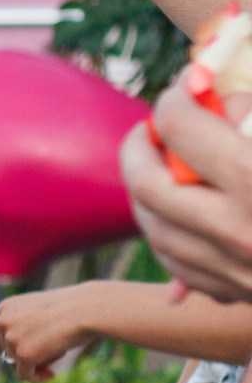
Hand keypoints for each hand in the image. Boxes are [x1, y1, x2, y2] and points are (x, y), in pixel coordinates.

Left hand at [0, 285, 99, 382]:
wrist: (88, 309)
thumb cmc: (73, 308)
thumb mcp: (42, 312)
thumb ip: (27, 326)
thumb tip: (21, 351)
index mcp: (6, 307)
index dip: (8, 347)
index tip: (21, 355)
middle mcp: (3, 321)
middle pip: (6, 350)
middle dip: (23, 358)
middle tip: (42, 362)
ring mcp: (12, 338)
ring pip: (17, 363)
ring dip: (36, 363)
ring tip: (59, 352)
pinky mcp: (23, 354)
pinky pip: (25, 375)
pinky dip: (36, 378)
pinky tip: (51, 375)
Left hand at [123, 82, 251, 302]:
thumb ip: (250, 118)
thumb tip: (211, 98)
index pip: (181, 127)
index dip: (178, 97)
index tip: (186, 86)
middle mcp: (239, 232)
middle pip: (148, 183)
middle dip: (141, 147)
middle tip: (155, 129)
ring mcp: (235, 272)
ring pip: (153, 228)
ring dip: (149, 190)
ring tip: (167, 166)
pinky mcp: (237, 296)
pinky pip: (177, 263)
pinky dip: (170, 231)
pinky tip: (184, 211)